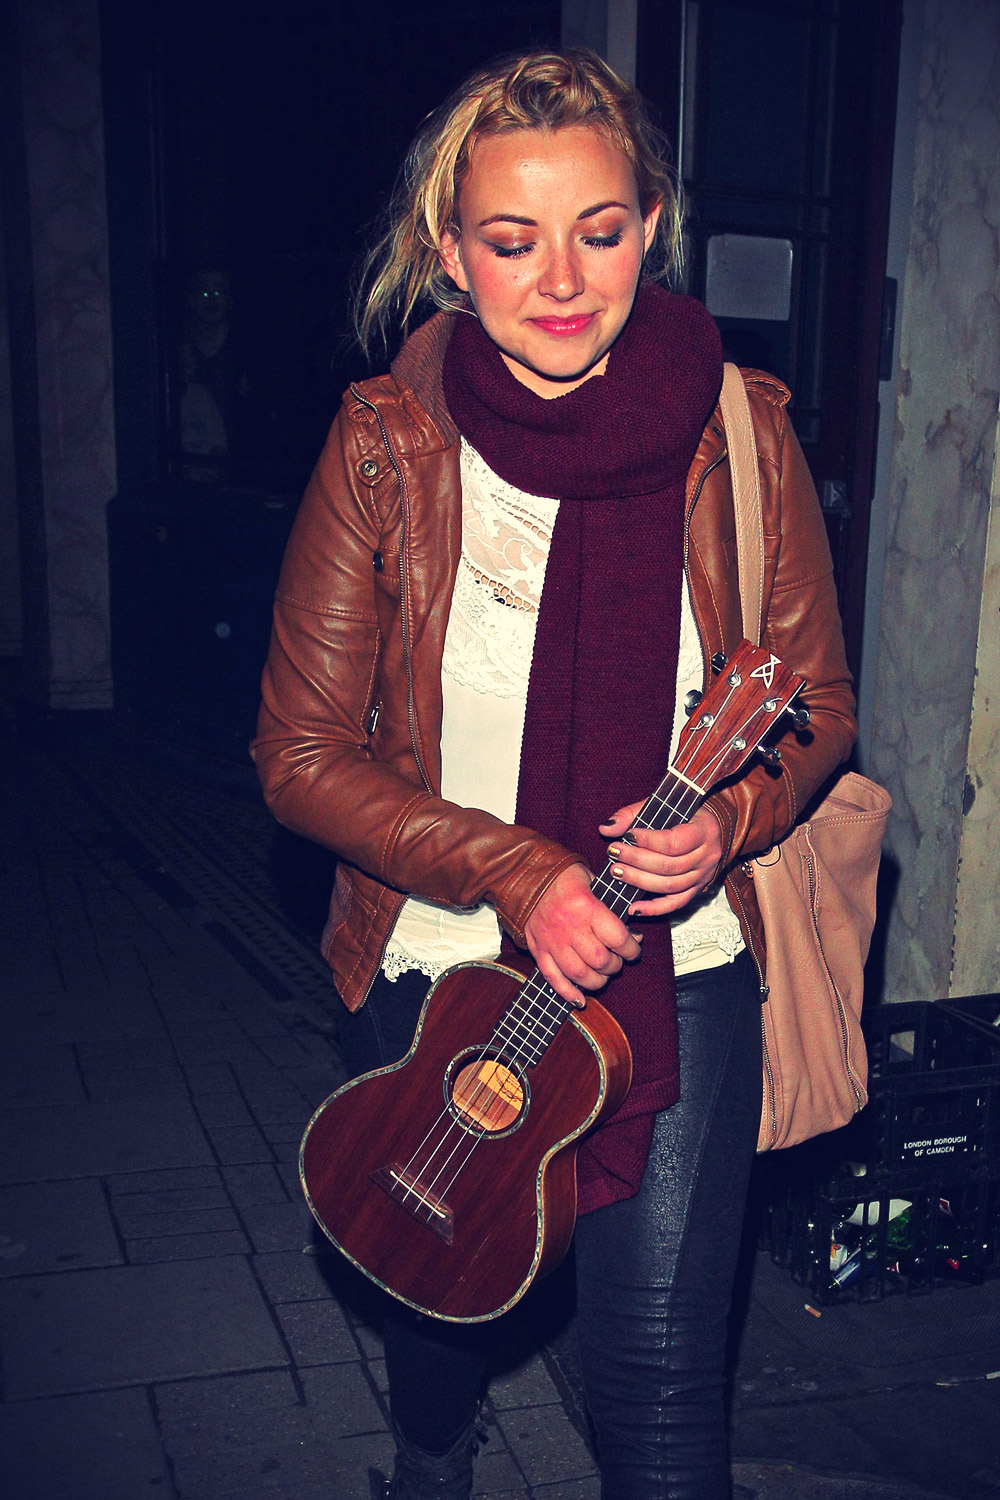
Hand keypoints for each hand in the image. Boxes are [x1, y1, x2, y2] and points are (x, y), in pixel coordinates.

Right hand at [523, 863, 641, 1007]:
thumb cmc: (563, 876)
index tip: (634, 949)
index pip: (617, 938)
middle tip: (617, 960)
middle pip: (600, 960)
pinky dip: (567, 992)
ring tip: (602, 975)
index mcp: (585, 906)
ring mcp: (551, 940)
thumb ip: (611, 908)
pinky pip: (552, 978)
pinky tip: (580, 999)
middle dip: (615, 966)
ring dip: (596, 981)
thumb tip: (631, 935)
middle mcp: (568, 926)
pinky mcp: (538, 949)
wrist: (526, 874)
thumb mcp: (592, 881)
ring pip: (578, 974)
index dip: (632, 949)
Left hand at [598, 804, 722, 917]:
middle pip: (669, 866)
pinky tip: (633, 907)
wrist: (712, 828)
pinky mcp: (696, 890)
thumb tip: (607, 828)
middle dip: (636, 860)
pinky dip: (654, 909)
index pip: (673, 842)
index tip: (627, 835)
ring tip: (617, 872)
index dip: (647, 841)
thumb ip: (632, 814)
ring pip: (670, 885)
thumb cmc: (685, 815)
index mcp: (703, 831)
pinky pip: (675, 903)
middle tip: (614, 853)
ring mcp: (702, 876)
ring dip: (639, 881)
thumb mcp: (663, 805)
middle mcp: (706, 856)